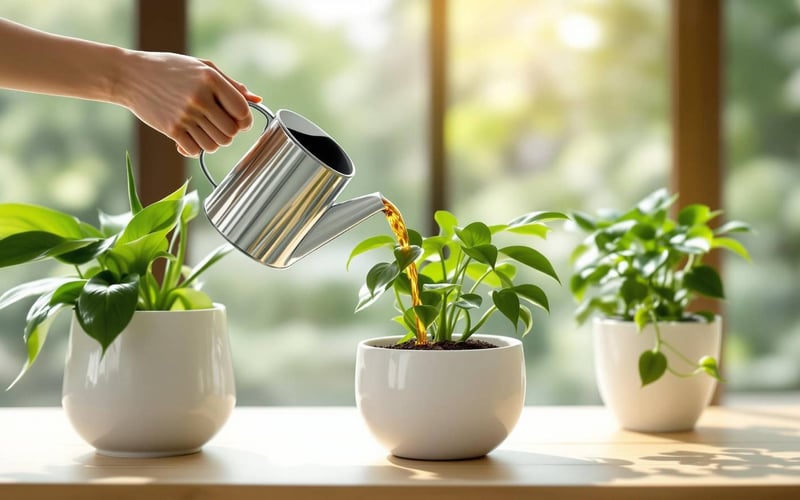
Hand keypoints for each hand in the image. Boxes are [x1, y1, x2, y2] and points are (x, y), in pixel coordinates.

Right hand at [115, 50, 261, 156]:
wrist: (130, 75)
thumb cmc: (171, 69)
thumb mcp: (202, 67)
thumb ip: (231, 85)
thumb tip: (257, 100)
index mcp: (210, 79)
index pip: (242, 112)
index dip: (244, 120)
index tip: (238, 121)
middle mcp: (199, 98)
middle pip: (230, 133)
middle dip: (228, 133)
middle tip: (218, 126)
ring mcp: (184, 115)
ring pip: (215, 145)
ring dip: (212, 142)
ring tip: (203, 130)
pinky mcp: (170, 129)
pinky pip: (194, 150)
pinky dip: (195, 148)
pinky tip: (188, 136)